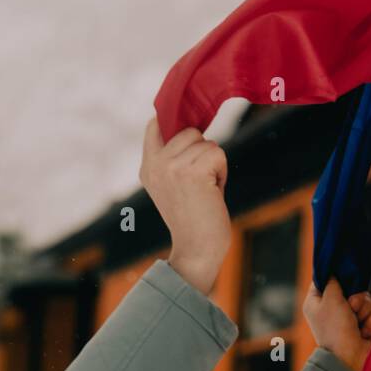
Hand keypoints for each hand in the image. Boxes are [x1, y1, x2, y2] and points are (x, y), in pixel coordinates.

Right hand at [139, 116, 230, 295]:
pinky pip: (218, 154)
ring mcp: (171, 167)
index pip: (155, 124)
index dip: (174, 121)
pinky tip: (213, 193)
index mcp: (147, 167)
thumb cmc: (193, 220)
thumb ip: (174, 159)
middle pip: (190, 131)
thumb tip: (193, 128)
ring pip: (207, 143)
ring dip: (214, 165)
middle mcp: (155, 164)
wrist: (197, 250)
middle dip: (203, 152)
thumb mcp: (173, 186)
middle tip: (199, 182)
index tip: (188, 133)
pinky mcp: (192, 172)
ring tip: (205, 190)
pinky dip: (222, 173)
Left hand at [302, 277, 370, 370]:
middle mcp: (332, 310)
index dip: (335, 276)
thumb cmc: (335, 329)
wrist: (350, 359)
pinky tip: (365, 334)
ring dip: (364, 310)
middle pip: (350, 288)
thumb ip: (333, 281)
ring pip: (365, 301)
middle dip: (356, 296)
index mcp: (316, 303)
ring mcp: (349, 319)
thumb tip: (333, 270)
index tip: (343, 274)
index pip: (324, 280)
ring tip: (357, 323)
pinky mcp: (364, 328)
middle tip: (352, 306)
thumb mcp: (330, 299)